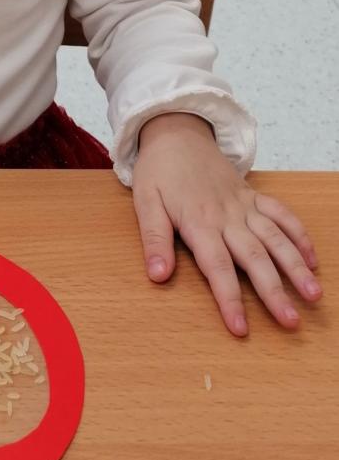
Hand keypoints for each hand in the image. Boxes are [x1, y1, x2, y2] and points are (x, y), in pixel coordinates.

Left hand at [131, 113, 321, 335]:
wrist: (176, 131)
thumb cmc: (159, 170)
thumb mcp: (145, 202)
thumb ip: (154, 239)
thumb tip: (157, 275)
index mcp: (198, 222)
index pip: (217, 267)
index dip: (229, 299)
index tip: (241, 328)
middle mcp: (227, 216)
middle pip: (255, 258)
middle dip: (274, 292)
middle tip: (291, 322)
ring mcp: (244, 205)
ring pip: (276, 238)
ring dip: (296, 266)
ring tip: (313, 295)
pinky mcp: (253, 195)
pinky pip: (282, 214)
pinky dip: (299, 234)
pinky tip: (312, 259)